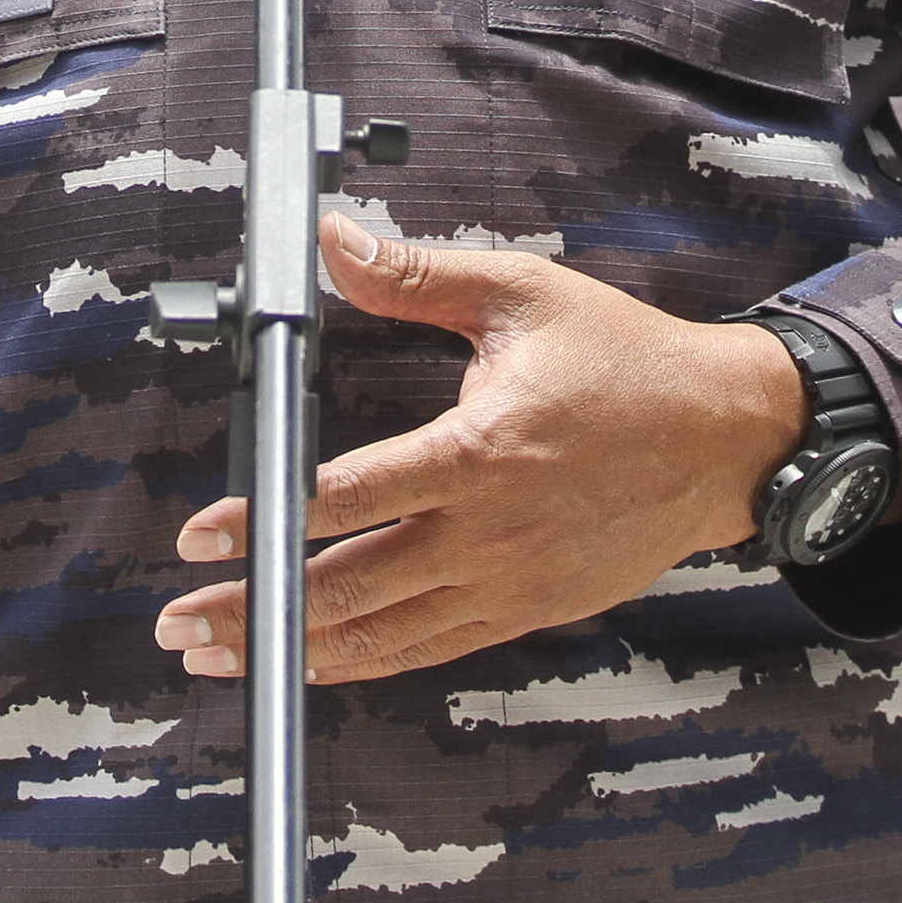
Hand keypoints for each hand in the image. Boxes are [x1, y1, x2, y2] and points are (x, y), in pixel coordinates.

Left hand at [152, 214, 806, 684]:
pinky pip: (429, 650)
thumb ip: (417, 276)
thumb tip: (331, 240)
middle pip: (347, 588)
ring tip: (219, 654)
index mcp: (480, 452)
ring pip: (381, 636)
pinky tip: (312, 661)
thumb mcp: (522, 295)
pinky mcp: (528, 612)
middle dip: (254, 608)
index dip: (266, 521)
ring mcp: (509, 585)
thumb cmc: (625, 362)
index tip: (203, 536)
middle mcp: (489, 534)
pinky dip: (362, 662)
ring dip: (293, 649)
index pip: (348, 500)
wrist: (721, 439)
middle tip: (180, 619)